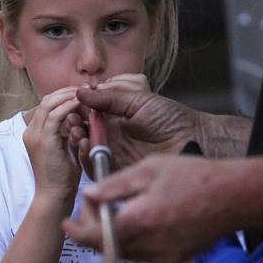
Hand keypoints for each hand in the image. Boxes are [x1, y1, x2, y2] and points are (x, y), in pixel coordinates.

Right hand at [23, 87, 81, 209]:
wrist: (54, 197)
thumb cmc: (63, 176)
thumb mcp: (66, 149)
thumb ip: (69, 132)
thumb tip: (81, 117)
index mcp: (34, 132)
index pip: (48, 104)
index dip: (65, 94)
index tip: (84, 92)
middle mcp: (31, 131)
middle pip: (47, 99)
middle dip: (68, 91)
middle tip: (88, 87)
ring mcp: (35, 135)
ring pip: (50, 103)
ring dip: (69, 95)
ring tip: (87, 92)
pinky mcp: (43, 141)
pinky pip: (56, 115)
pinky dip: (69, 106)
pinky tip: (82, 104)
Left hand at [63, 153, 246, 262]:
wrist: (236, 196)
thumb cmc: (195, 176)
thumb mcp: (150, 168)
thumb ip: (115, 185)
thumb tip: (88, 196)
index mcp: (141, 219)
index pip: (97, 236)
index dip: (77, 232)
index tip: (66, 223)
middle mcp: (151, 244)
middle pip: (107, 246)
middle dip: (95, 230)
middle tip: (95, 208)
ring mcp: (164, 256)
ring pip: (124, 251)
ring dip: (114, 235)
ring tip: (118, 209)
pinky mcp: (174, 259)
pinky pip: (143, 253)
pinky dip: (134, 239)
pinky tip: (141, 218)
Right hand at [74, 78, 199, 169]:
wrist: (192, 138)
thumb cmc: (170, 117)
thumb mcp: (138, 101)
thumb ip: (109, 98)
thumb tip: (81, 91)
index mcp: (115, 117)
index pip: (87, 113)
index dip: (76, 109)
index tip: (70, 103)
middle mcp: (111, 136)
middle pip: (83, 132)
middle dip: (72, 126)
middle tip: (69, 120)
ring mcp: (114, 153)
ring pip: (86, 150)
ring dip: (76, 141)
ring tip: (76, 132)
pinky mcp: (118, 171)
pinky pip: (96, 167)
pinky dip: (86, 158)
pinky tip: (85, 145)